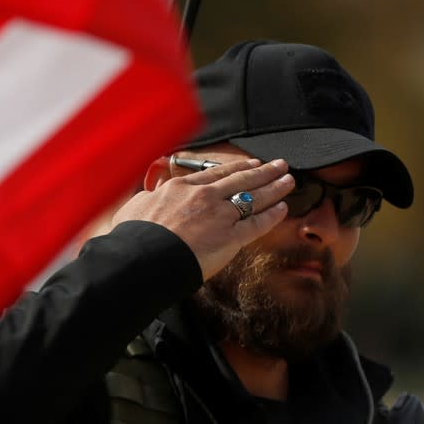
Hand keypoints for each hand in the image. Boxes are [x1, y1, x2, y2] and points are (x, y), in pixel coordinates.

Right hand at [112, 158, 293, 280]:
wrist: (143, 258)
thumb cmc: (134, 237)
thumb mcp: (136, 207)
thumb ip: (149, 199)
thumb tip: (150, 197)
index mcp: (182, 187)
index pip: (215, 173)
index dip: (236, 167)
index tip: (249, 164)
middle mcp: (204, 196)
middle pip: (241, 179)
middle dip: (264, 171)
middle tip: (279, 165)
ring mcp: (219, 216)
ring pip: (254, 197)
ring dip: (274, 187)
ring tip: (289, 180)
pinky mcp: (229, 238)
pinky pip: (257, 224)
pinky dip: (272, 215)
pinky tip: (283, 208)